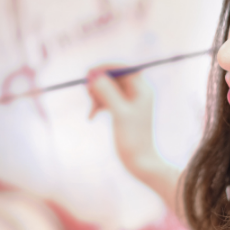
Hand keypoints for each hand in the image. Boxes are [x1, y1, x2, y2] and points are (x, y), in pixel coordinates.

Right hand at [87, 66, 156, 181]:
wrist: (140, 161)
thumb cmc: (133, 138)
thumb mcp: (119, 113)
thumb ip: (108, 92)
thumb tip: (95, 75)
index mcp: (143, 89)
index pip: (124, 68)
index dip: (106, 67)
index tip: (89, 73)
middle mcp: (138, 92)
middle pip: (114, 77)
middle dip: (99, 84)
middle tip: (87, 93)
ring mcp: (131, 101)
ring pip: (109, 89)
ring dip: (97, 96)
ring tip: (92, 110)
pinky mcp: (124, 111)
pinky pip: (108, 100)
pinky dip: (99, 105)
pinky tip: (92, 116)